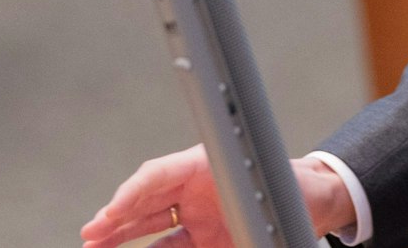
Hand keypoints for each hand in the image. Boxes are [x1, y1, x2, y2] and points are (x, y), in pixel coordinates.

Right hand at [80, 143, 356, 246]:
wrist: (317, 203)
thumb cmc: (295, 191)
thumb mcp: (275, 195)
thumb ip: (249, 212)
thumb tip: (234, 232)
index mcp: (207, 168)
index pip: (158, 175)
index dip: (132, 194)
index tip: (111, 213)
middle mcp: (196, 189)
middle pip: (147, 201)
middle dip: (116, 217)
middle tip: (90, 234)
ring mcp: (197, 215)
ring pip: (151, 227)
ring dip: (122, 237)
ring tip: (94, 246)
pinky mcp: (204, 238)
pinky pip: (169, 246)